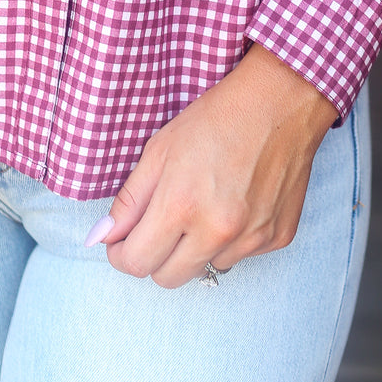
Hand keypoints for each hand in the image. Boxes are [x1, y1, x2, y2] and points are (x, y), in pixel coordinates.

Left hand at [90, 44, 337, 287]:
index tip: (121, 241)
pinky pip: (240, 256)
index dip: (121, 253)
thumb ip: (129, 200)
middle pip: (168, 278)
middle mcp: (217, 231)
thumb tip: (102, 237)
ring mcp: (251, 239)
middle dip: (155, 256)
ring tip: (205, 203)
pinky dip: (231, 239)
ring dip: (196, 247)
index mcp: (181, 206)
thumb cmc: (216, 118)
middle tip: (158, 224)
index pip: (136, 263)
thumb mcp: (159, 149)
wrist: (279, 103)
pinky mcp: (277, 239)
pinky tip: (236, 200)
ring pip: (205, 268)